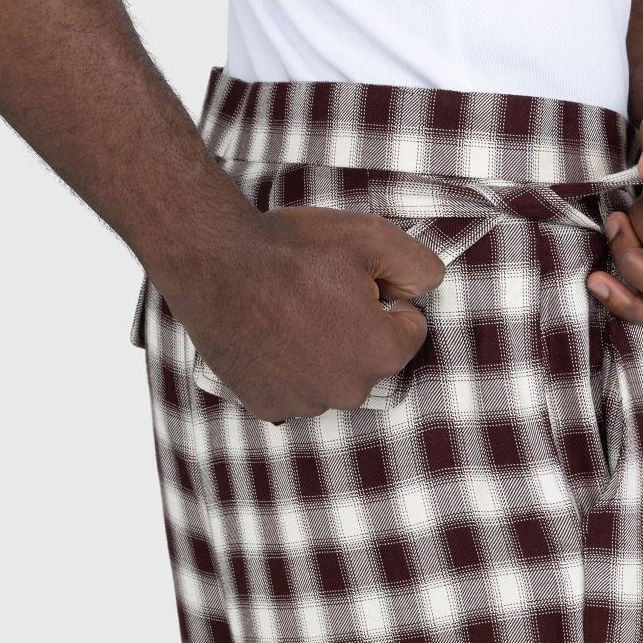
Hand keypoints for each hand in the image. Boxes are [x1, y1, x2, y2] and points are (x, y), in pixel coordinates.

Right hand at [165, 206, 445, 421]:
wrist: (214, 263)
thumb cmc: (291, 250)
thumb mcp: (373, 237)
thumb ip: (420, 266)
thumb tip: (427, 288)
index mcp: (382, 352)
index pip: (408, 328)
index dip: (384, 297)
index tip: (351, 281)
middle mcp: (349, 390)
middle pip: (370, 358)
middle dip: (354, 329)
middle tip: (316, 293)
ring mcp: (305, 403)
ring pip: (330, 376)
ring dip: (319, 351)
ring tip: (287, 312)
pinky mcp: (267, 405)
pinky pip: (291, 390)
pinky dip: (284, 369)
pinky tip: (268, 337)